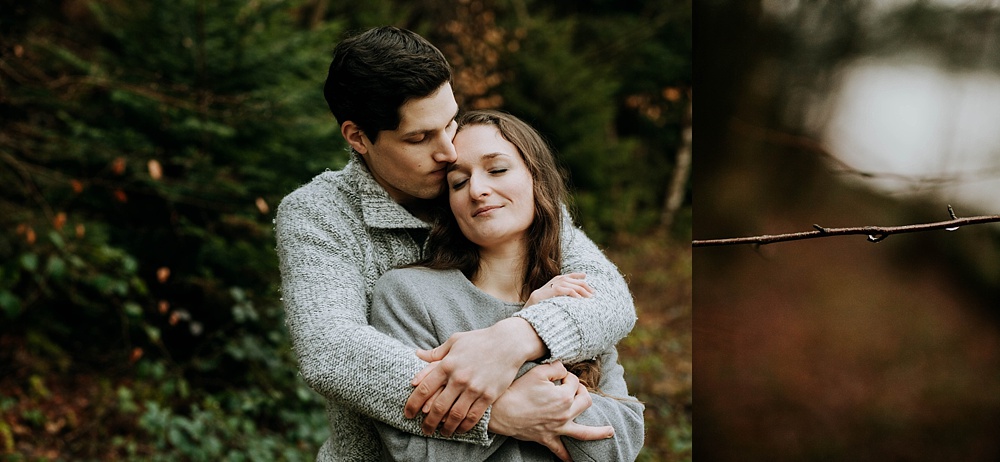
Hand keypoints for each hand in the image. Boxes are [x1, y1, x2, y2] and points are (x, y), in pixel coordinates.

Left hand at [405, 318, 545, 435]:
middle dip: (428, 422)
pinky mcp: (488, 395)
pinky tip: (460, 429)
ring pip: (455, 415)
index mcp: (447, 364)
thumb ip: (436, 353)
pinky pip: (473, 416)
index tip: (408, 414)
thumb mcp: (455, 341)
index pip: (425, 388)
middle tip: (424, 430)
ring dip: (446, 427)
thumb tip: (418, 355)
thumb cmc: (480, 340)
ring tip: (442, 433)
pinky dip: (464, 426)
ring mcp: (474, 388)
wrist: (509, 342)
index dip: (413, 404)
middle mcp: (459, 378)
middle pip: (438, 407)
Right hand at [489, 362, 613, 461]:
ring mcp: (558, 428)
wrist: (500, 412)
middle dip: (581, 392)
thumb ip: (555, 367)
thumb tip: (564, 369)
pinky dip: (568, 457)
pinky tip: (574, 461)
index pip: (574, 382)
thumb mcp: (537, 372)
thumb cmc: (517, 390)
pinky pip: (561, 451)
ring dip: (599, 433)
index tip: (558, 376)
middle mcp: (565, 414)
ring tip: (611, 432)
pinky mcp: (548, 438)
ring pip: (584, 432)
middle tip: (573, 389)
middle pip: (585, 401)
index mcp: (564, 397)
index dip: (567, 376)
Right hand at [524, 273, 593, 306]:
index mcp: (560, 278)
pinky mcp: (555, 289)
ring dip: (584, 293)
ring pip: (575, 286)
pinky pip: (569, 291)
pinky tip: (580, 299)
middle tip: (593, 295)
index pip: (574, 276)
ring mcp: (557, 283)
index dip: (583, 280)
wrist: (533, 302)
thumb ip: (565, 290)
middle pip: (578, 282)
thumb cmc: (545, 299)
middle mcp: (560, 279)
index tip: (591, 287)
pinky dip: (576, 295)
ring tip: (590, 299)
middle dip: (587, 289)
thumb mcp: (556, 292)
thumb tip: (577, 294)